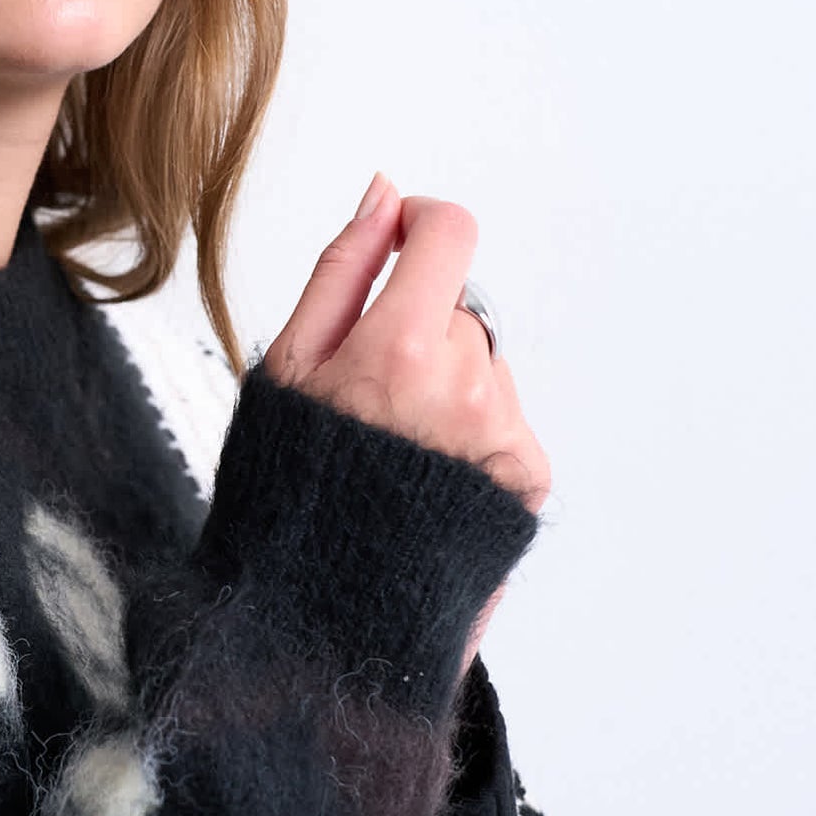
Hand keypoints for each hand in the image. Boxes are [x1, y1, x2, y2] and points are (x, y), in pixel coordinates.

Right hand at [264, 175, 550, 667]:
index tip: (397, 242)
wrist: (323, 621)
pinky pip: (503, 419)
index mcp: (399, 350)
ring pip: (483, 365)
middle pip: (457, 311)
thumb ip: (343, 269)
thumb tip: (385, 194)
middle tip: (364, 406)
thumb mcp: (286, 369)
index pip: (448, 232)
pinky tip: (427, 480)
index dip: (419, 225)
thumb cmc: (290, 494)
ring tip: (393, 455)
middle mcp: (467, 389)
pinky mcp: (529, 479)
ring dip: (443, 388)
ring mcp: (505, 436)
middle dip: (414, 334)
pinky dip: (469, 436)